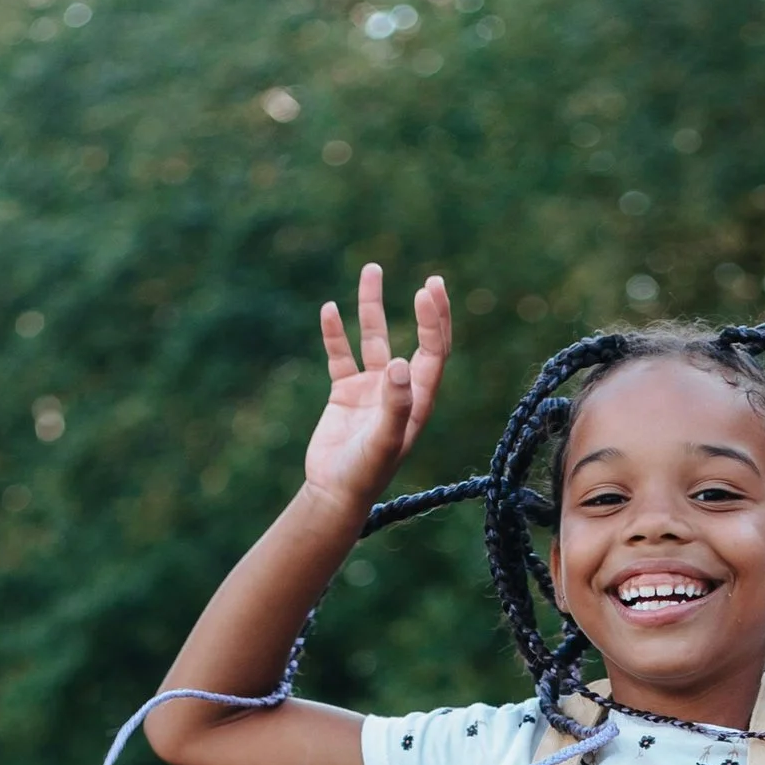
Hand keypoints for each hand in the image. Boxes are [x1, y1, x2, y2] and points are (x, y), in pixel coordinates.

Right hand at [305, 263, 451, 511]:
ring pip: (374, 338)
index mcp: (417, 401)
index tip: (428, 291)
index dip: (435, 322)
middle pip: (416, 341)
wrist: (334, 494)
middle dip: (425, 312)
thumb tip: (398, 361)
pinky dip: (335, 333)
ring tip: (371, 270)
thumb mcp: (383, 441)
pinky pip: (341, 355)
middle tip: (430, 282)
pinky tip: (330, 309)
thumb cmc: (364, 474)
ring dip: (372, 306)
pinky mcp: (345, 393)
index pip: (434, 353)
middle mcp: (399, 390)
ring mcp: (371, 390)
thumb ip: (394, 404)